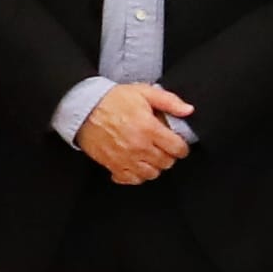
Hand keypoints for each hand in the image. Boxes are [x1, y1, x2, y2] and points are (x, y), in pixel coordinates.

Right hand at [75, 82, 193, 184]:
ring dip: (154, 166)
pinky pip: (131, 179)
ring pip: (151, 174)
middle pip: (166, 163)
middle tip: (163, 147)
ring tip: (151, 155)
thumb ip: (169, 101)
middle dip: (169, 155)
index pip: (177, 148)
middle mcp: (139, 146)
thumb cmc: (113, 99)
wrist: (84, 108)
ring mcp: (125, 158)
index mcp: (149, 128)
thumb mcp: (144, 92)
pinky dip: (136, 175)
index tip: (178, 144)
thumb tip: (188, 110)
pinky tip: (136, 164)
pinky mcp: (112, 165)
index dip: (181, 147)